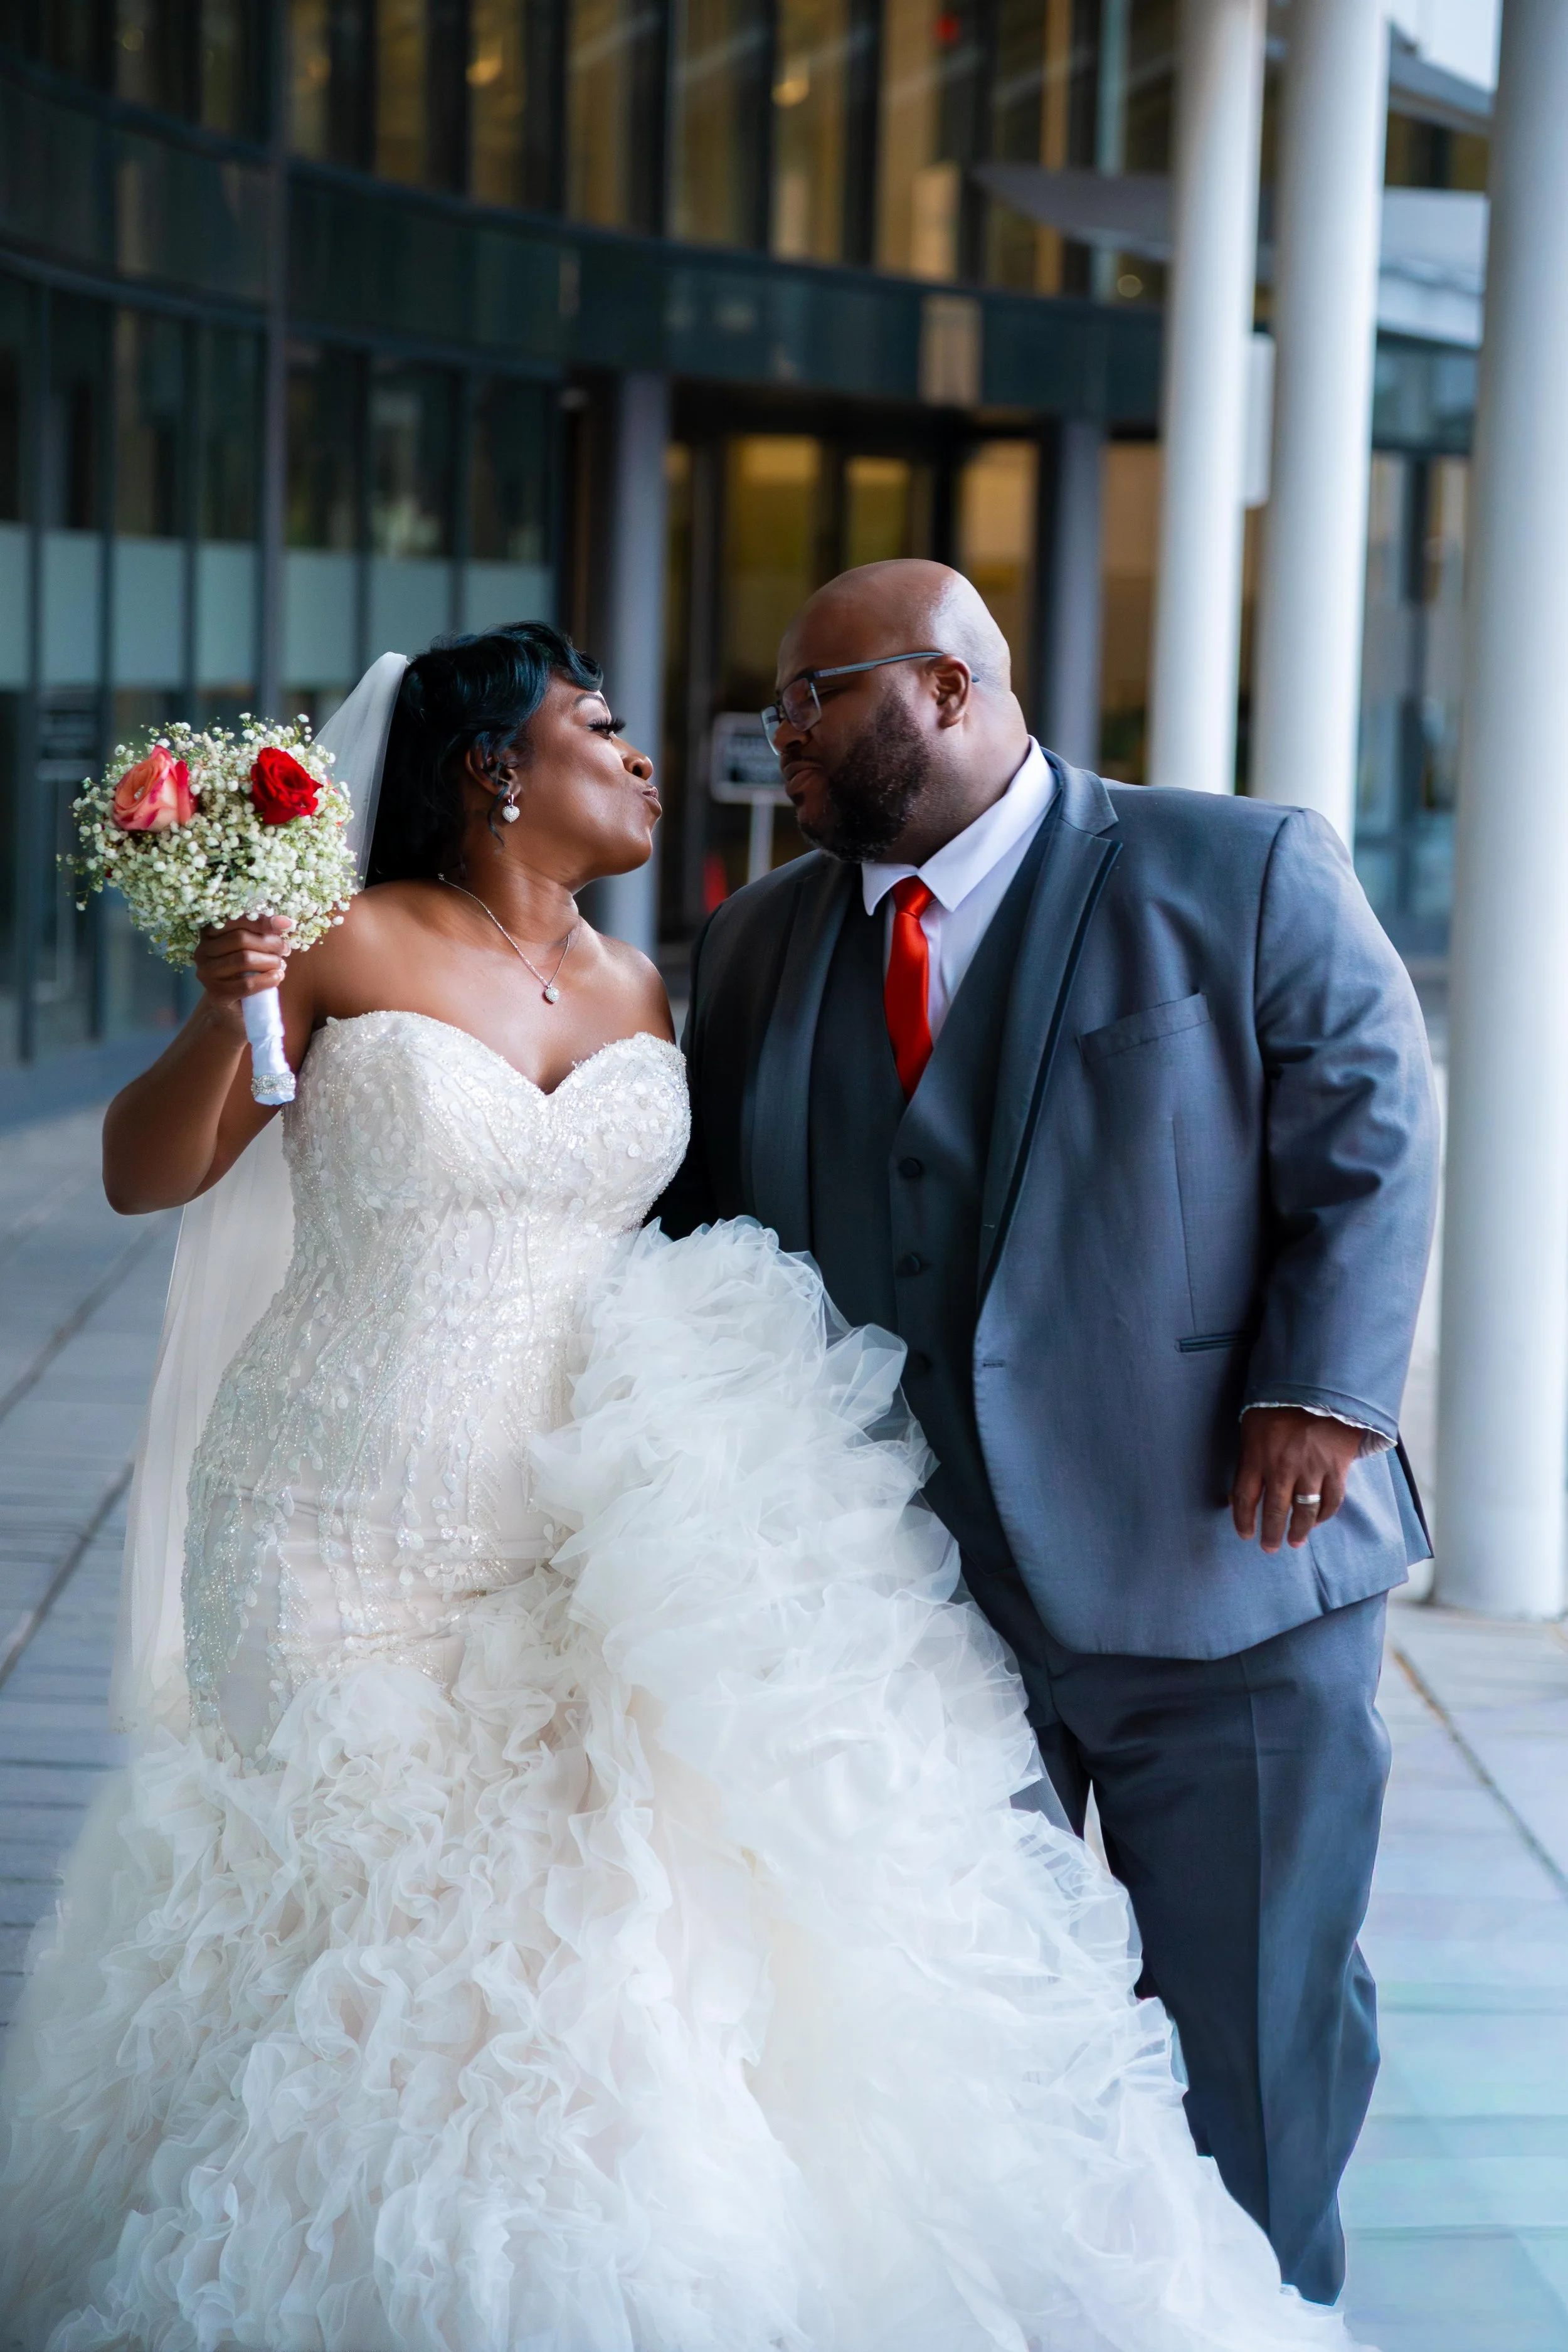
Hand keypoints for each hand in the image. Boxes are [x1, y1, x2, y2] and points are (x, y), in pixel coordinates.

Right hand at [193, 916, 293, 1033]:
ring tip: (280, 965)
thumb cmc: (245, 974)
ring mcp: (206, 973)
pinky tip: (277, 977)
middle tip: (284, 949)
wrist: (235, 1010)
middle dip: (269, 943)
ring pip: (244, 959)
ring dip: (270, 961)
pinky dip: (267, 980)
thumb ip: (262, 934)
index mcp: (209, 934)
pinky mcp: (216, 994)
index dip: (261, 920)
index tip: (285, 924)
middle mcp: (202, 951)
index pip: (234, 919)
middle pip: (240, 938)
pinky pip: (246, 984)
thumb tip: (284, 922)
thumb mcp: (252, 949)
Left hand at [1229, 1406, 1361, 1553]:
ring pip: (1304, 1511)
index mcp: (1256, 1455)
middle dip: (1271, 1533)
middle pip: (1274, 1511)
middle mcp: (1282, 1468)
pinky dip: (1324, 1514)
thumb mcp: (1253, 1423)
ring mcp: (1311, 1469)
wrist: (1321, 1383)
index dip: (1243, 1520)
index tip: (1244, 1534)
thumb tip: (1239, 1489)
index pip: (1245, 1498)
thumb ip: (1249, 1455)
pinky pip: (1331, 1500)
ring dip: (1298, 1531)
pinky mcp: (1336, 1468)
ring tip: (1294, 1542)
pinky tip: (1318, 1520)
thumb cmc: (1280, 1401)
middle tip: (1269, 1548)